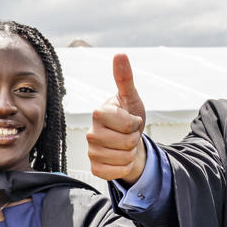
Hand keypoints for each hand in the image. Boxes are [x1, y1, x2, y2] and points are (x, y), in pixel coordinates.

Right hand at [86, 54, 147, 184]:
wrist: (128, 141)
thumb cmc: (129, 116)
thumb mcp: (131, 98)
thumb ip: (125, 78)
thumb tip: (120, 54)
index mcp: (99, 113)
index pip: (128, 124)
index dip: (136, 124)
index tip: (132, 120)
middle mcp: (91, 132)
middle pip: (127, 143)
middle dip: (135, 140)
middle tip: (130, 135)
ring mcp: (91, 151)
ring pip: (123, 158)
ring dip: (131, 154)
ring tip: (126, 146)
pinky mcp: (95, 168)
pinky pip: (116, 172)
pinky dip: (125, 168)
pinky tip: (120, 159)